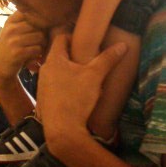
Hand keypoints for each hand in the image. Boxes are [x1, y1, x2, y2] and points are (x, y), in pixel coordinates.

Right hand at [0, 11, 46, 88]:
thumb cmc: (10, 47)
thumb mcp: (12, 31)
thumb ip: (25, 21)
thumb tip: (46, 14)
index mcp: (10, 21)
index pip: (31, 13)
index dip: (39, 20)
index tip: (39, 29)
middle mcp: (11, 29)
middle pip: (38, 25)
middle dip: (43, 33)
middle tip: (41, 42)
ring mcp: (13, 41)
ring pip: (40, 36)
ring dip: (42, 44)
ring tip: (38, 49)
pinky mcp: (17, 53)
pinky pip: (37, 49)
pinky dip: (38, 53)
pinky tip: (34, 56)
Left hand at [38, 33, 126, 150]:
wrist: (62, 130)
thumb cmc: (76, 98)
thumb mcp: (95, 76)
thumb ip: (108, 59)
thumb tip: (123, 45)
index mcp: (54, 59)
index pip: (60, 37)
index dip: (73, 35)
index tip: (85, 40)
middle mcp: (44, 70)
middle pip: (58, 54)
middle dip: (73, 54)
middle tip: (88, 57)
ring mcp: (42, 85)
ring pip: (56, 71)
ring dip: (68, 71)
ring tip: (84, 76)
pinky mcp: (44, 99)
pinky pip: (54, 85)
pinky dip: (64, 84)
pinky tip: (76, 93)